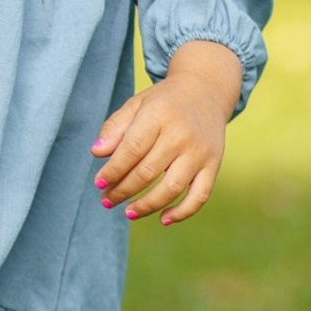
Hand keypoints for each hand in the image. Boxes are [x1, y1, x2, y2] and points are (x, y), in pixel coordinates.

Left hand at [89, 43, 241, 228]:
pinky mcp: (213, 165)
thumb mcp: (137, 104)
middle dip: (123, 190)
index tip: (98, 183)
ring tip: (128, 213)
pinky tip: (163, 219)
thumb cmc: (164, 101)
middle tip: (106, 200)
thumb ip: (115, 127)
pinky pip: (199, 196)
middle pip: (147, 172)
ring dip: (147, 206)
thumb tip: (97, 153)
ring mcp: (199, 152)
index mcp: (158, 115)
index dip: (113, 170)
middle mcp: (181, 134)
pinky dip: (182, 212)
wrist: (205, 91)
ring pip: (171, 188)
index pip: (131, 149)